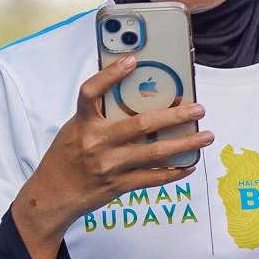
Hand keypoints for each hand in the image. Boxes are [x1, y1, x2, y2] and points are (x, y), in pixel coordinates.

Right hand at [12, 57, 213, 258]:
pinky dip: (174, 171)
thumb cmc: (66, 158)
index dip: (110, 74)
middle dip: (175, 115)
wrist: (51, 196)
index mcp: (83, 123)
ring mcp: (109, 166)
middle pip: (141, 124)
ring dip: (185, 144)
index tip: (132, 61)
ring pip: (155, 153)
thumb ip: (98, 115)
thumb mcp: (74, 129)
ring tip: (206, 136)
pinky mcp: (118, 185)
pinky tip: (188, 164)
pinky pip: (153, 177)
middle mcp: (96, 143)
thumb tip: (134, 98)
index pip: (92, 93)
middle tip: (198, 108)